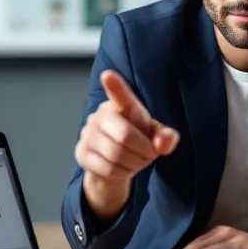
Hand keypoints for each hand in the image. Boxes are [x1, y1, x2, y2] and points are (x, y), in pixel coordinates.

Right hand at [75, 70, 179, 220]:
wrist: (115, 164)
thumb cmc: (138, 141)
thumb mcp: (157, 137)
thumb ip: (166, 137)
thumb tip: (161, 143)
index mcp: (121, 105)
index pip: (118, 94)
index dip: (114, 85)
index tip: (108, 75)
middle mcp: (100, 115)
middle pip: (125, 135)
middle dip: (144, 150)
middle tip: (149, 154)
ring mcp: (87, 133)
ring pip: (116, 155)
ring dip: (134, 163)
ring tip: (137, 161)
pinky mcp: (81, 152)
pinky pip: (107, 168)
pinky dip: (122, 173)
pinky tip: (123, 168)